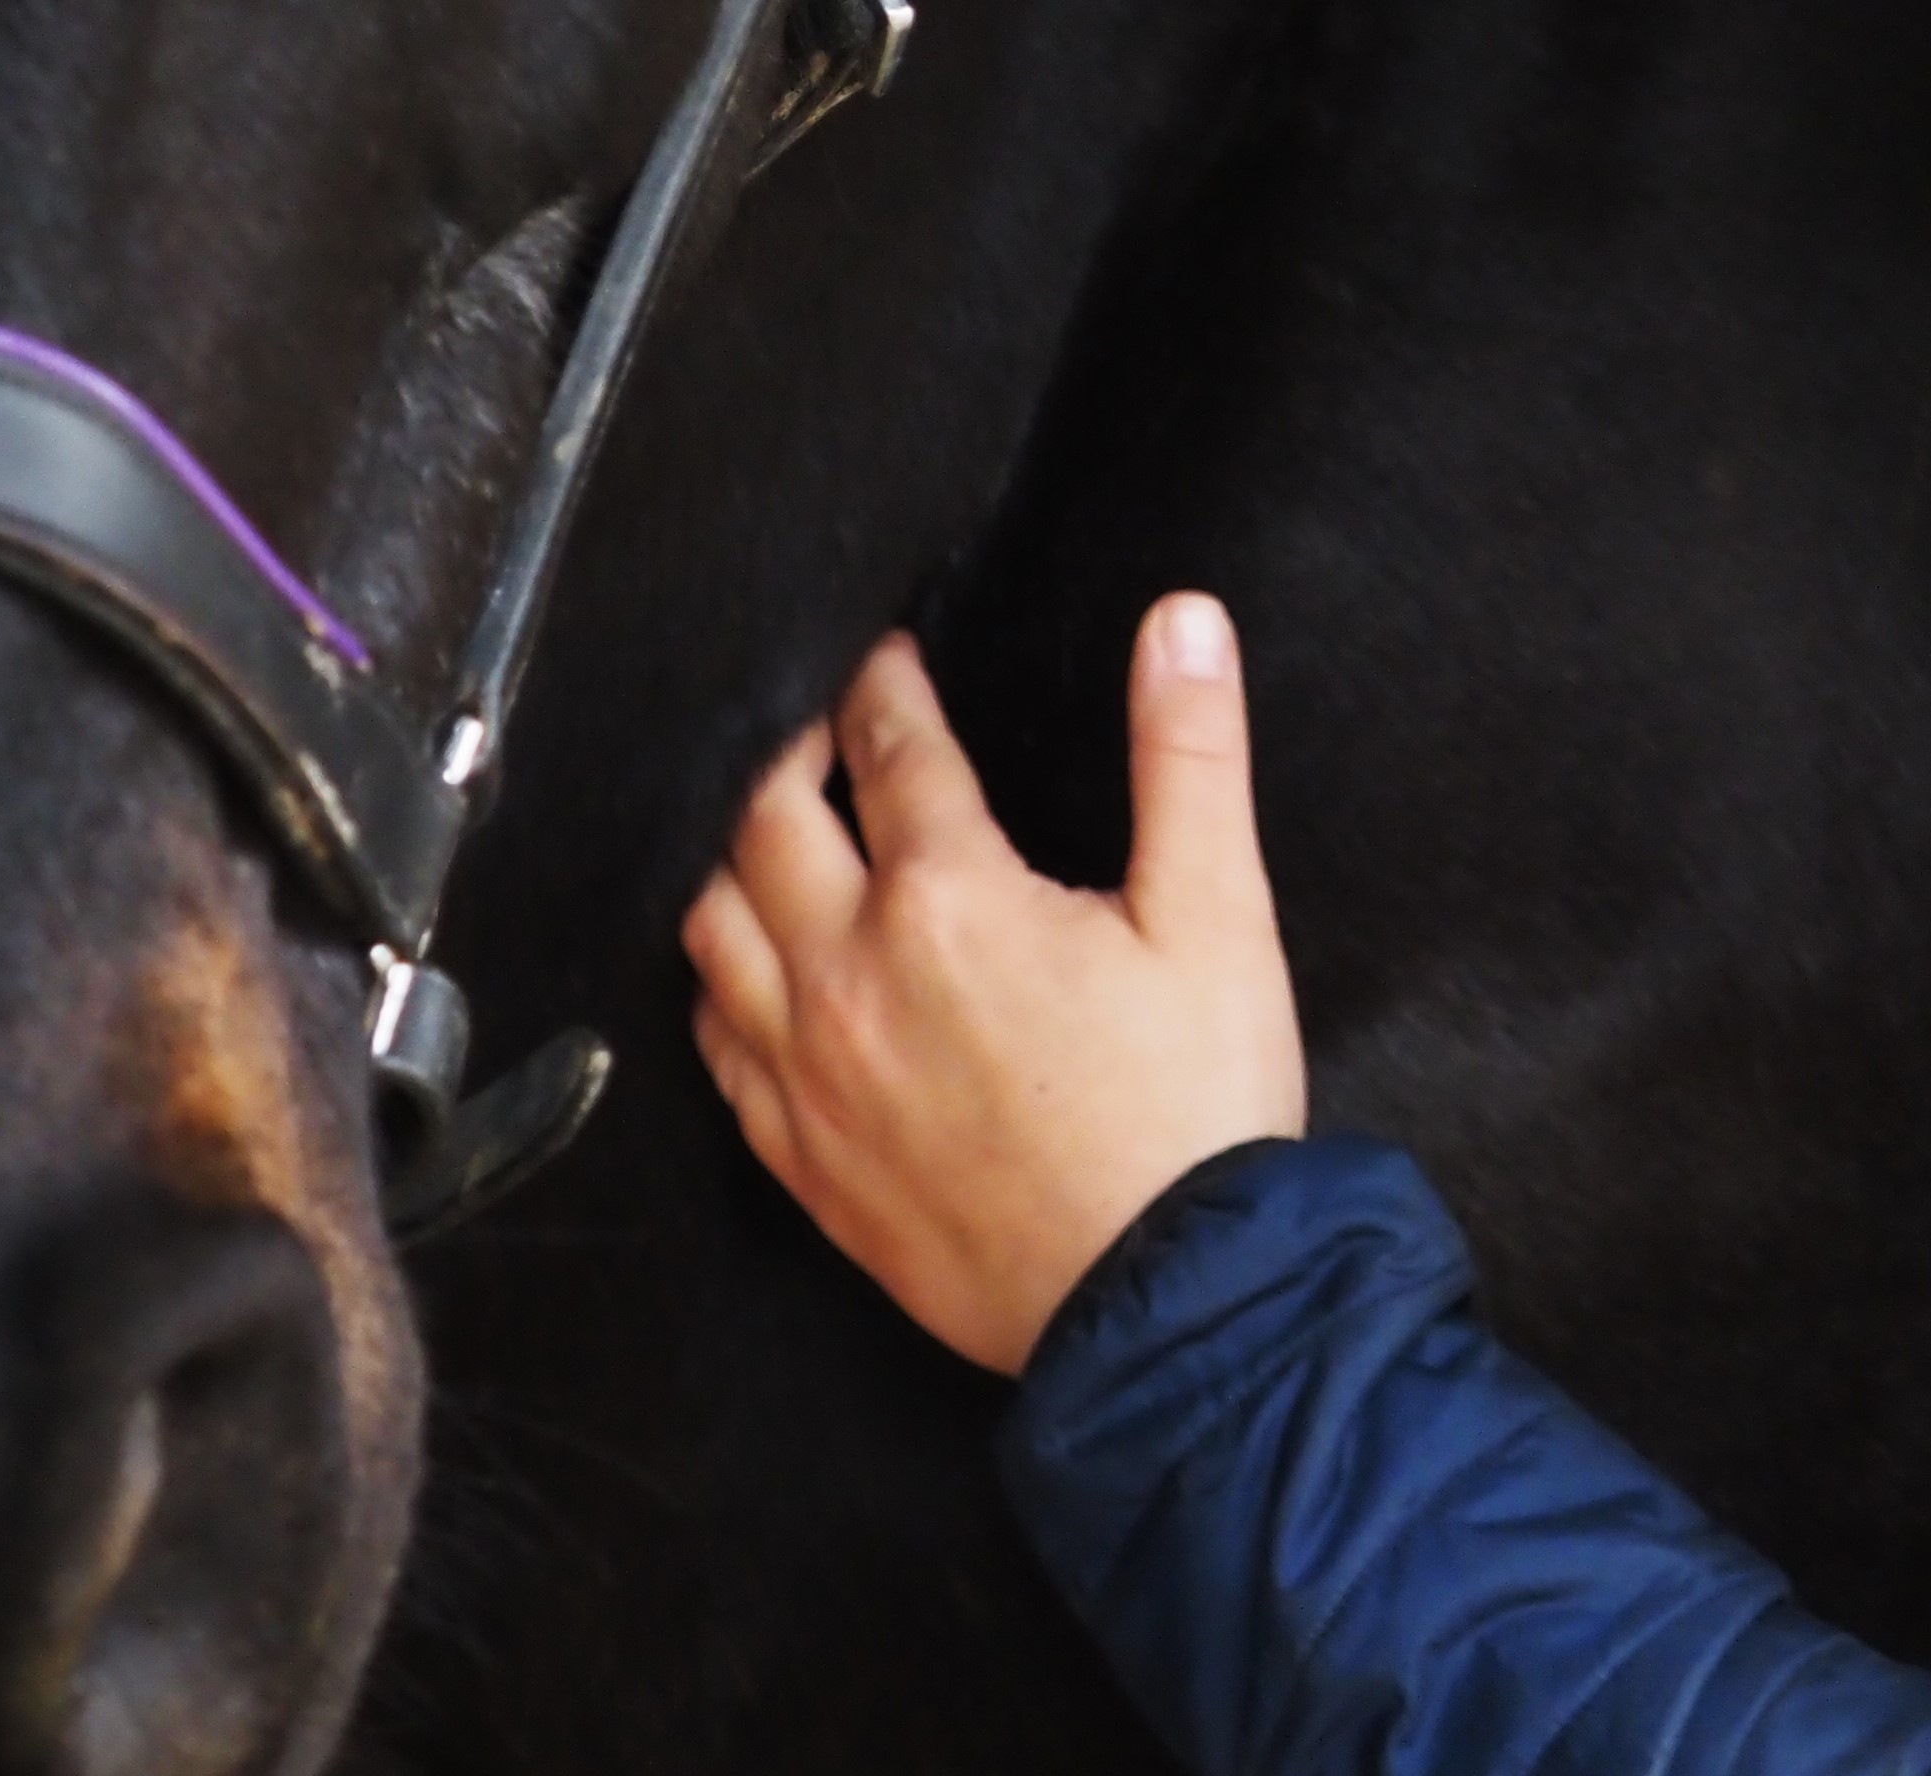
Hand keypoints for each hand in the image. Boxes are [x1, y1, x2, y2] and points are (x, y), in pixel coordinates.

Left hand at [681, 598, 1306, 1375]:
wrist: (1169, 1308)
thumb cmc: (1194, 1111)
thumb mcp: (1217, 913)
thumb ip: (1190, 752)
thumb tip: (1183, 622)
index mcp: (949, 900)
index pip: (888, 750)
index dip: (883, 685)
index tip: (885, 657)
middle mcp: (849, 978)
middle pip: (765, 822)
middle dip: (793, 753)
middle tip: (829, 730)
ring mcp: (812, 1077)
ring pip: (712, 931)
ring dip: (736, 862)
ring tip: (779, 836)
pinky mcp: (806, 1163)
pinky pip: (716, 1051)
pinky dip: (721, 988)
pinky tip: (755, 977)